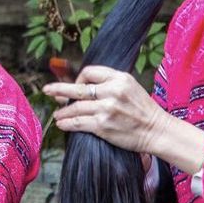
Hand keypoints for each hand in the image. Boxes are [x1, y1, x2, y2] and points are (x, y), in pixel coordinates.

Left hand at [43, 65, 170, 154]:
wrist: (156, 130)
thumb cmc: (143, 109)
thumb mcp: (129, 86)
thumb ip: (109, 83)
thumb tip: (81, 85)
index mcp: (119, 78)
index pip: (89, 72)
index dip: (78, 78)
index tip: (74, 85)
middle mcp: (112, 91)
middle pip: (77, 88)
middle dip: (58, 89)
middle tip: (47, 90)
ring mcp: (106, 108)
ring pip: (75, 107)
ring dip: (62, 111)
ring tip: (57, 115)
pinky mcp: (102, 125)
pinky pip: (78, 122)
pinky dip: (67, 123)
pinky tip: (62, 124)